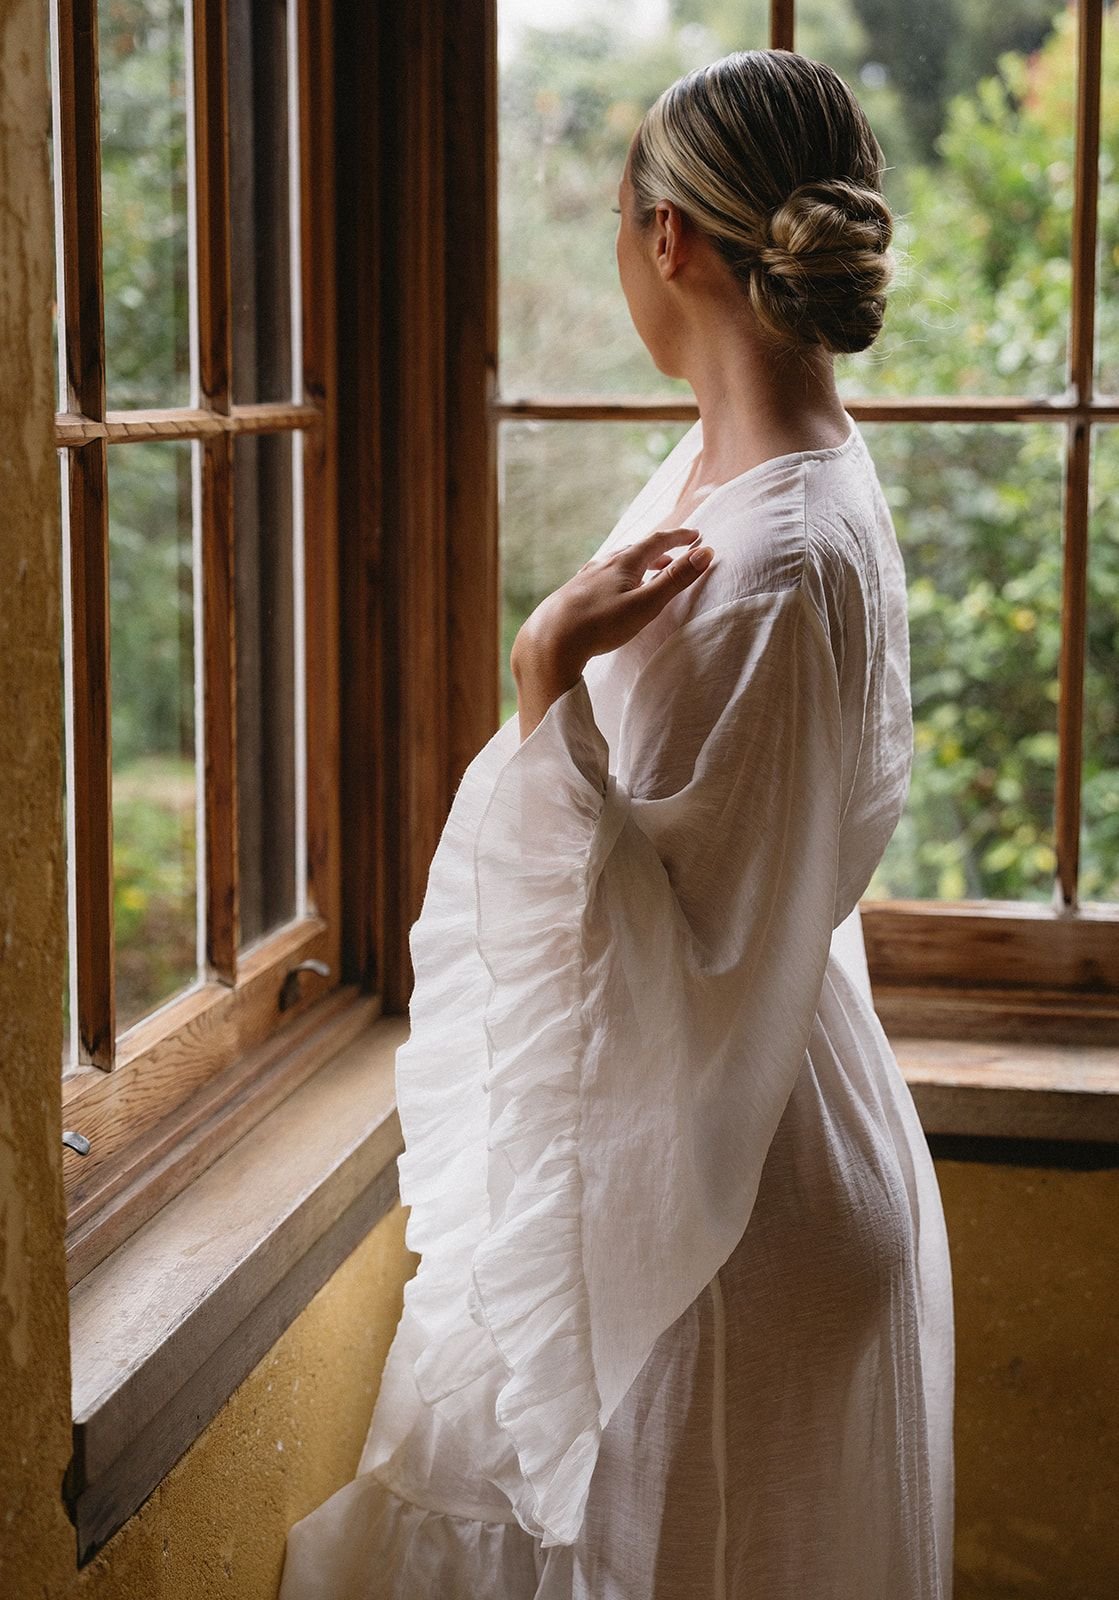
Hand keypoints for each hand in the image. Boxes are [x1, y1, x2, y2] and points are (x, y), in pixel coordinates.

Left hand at [511, 526, 714, 738]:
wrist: (550, 639)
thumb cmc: (600, 623)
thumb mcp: (646, 604)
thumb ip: (675, 580)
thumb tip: (705, 553)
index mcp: (623, 562)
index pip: (657, 542)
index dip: (678, 537)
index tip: (696, 536)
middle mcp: (603, 564)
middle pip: (636, 550)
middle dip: (660, 550)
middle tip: (677, 554)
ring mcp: (586, 578)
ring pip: (617, 563)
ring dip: (639, 564)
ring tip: (650, 572)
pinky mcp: (574, 594)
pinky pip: (602, 577)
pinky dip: (618, 577)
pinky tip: (612, 590)